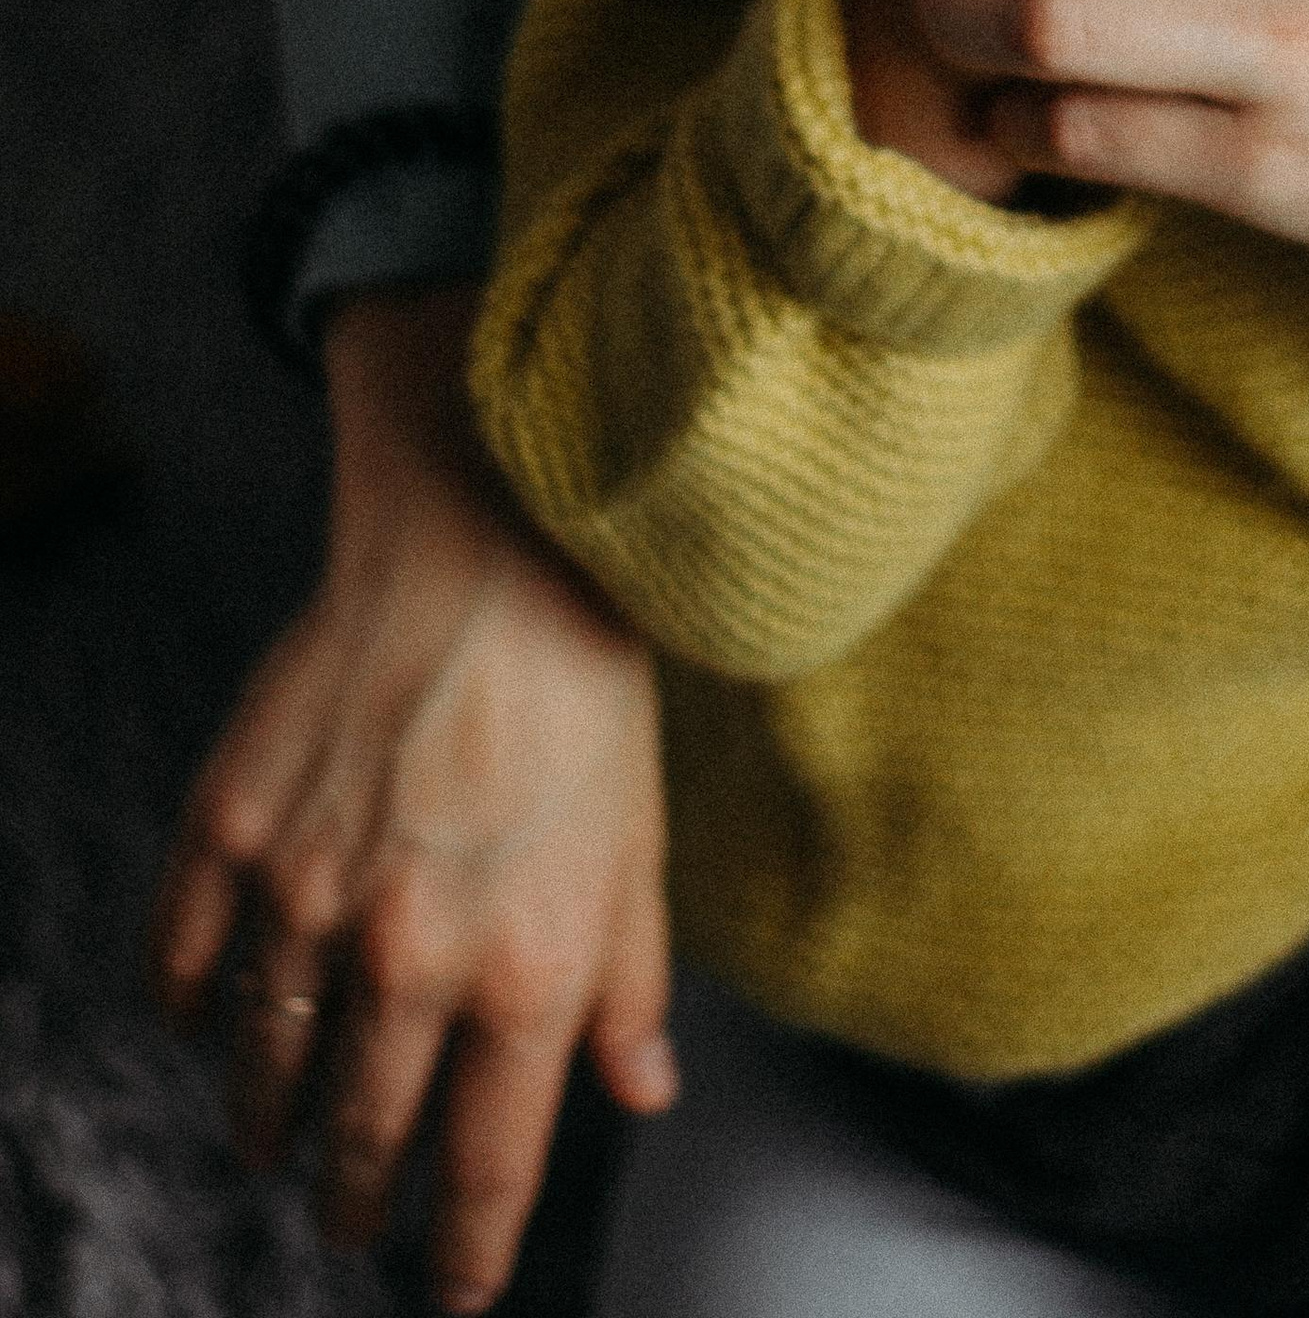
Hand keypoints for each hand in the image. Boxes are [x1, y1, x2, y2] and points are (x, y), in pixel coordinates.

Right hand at [151, 287, 675, 1313]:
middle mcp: (409, 958)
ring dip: (269, 1125)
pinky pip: (184, 964)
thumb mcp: (643, 848)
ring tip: (278, 1142)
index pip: (480, 1175)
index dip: (460, 1257)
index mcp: (524, 975)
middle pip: (359, 1143)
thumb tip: (640, 1093)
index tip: (450, 1294)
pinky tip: (209, 1022)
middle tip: (352, 1218)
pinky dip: (189, 1011)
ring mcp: (307, 897)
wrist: (490, 546)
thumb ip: (633, 986)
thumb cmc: (587, 692)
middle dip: (356, 1201)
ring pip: (264, 1071)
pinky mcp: (232, 829)